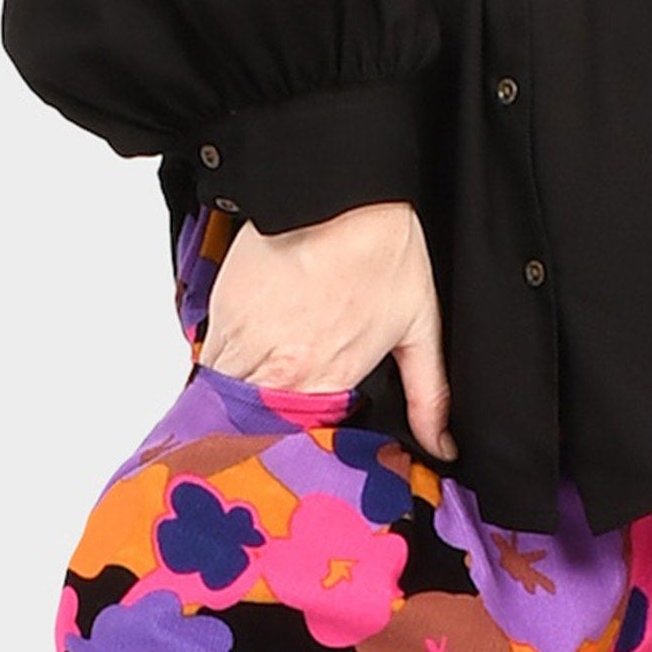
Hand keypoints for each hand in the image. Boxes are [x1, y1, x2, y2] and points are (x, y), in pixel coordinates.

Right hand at [199, 199, 455, 459]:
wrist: (344, 191)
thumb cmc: (384, 250)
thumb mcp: (419, 325)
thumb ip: (429, 394)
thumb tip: (442, 444)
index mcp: (327, 382)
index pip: (295, 444)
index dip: (288, 457)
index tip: (287, 459)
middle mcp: (280, 372)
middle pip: (251, 427)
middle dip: (254, 438)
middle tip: (258, 440)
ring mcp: (247, 341)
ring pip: (224, 397)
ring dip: (231, 406)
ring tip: (244, 407)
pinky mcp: (225, 310)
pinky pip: (210, 356)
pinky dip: (218, 366)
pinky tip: (235, 362)